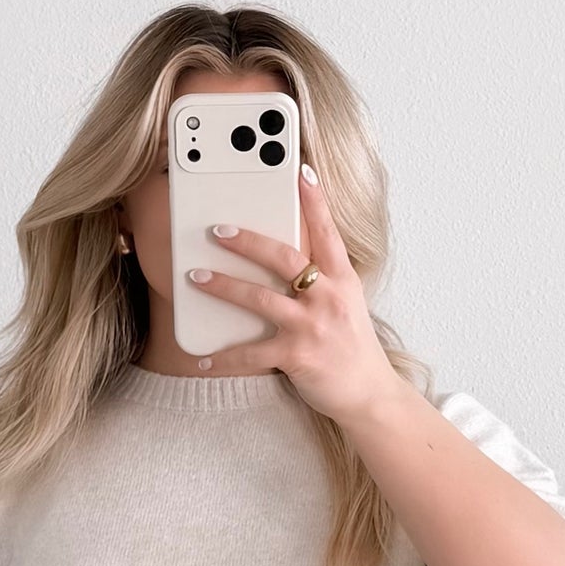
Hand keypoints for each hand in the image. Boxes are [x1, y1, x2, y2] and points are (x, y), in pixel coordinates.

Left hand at [185, 165, 403, 428]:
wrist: (368, 394)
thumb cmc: (353, 348)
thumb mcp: (346, 304)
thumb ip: (323, 279)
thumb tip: (292, 259)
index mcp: (342, 280)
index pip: (328, 233)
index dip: (315, 201)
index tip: (301, 171)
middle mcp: (328, 298)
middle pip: (284, 258)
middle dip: (248, 241)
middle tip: (217, 229)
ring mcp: (312, 327)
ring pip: (260, 299)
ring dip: (224, 286)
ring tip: (196, 276)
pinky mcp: (297, 357)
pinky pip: (251, 353)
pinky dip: (223, 356)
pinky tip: (201, 357)